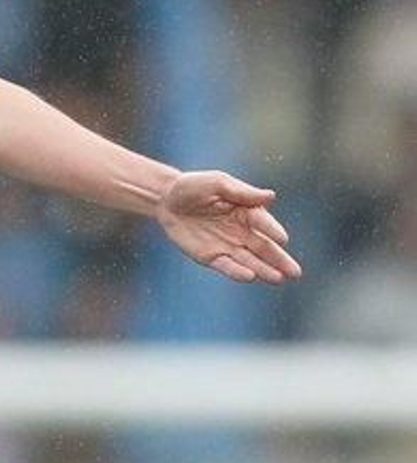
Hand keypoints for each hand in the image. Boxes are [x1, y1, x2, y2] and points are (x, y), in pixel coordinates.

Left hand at [155, 172, 301, 283]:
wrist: (166, 200)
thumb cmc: (194, 186)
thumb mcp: (217, 183)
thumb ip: (242, 192)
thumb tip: (271, 197)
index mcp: (247, 210)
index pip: (262, 222)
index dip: (272, 230)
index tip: (282, 239)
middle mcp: (241, 231)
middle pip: (264, 247)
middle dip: (279, 260)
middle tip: (295, 273)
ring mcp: (227, 245)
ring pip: (250, 261)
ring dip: (264, 270)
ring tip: (280, 279)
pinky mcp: (211, 257)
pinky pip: (226, 266)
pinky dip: (237, 272)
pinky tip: (250, 277)